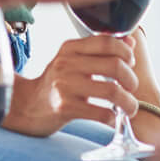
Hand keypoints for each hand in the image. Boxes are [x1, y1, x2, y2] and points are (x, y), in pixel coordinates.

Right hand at [2, 35, 144, 137]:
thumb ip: (100, 50)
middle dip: (131, 79)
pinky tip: (112, 118)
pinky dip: (113, 118)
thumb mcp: (73, 60)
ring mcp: (64, 86)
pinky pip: (101, 113)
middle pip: (114, 66)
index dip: (125, 52)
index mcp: (70, 48)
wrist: (28, 105)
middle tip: (131, 88)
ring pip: (112, 91)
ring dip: (128, 102)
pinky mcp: (65, 108)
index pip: (106, 41)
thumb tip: (130, 43)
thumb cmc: (57, 82)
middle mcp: (66, 63)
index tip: (130, 63)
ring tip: (129, 107)